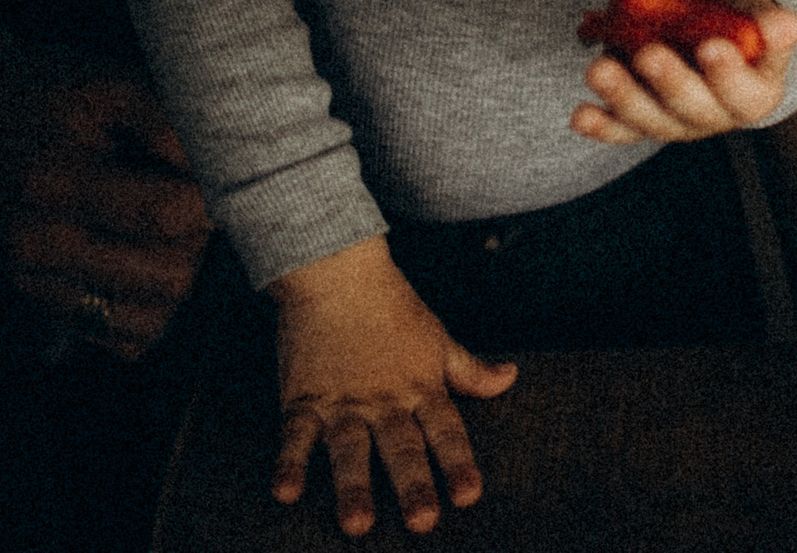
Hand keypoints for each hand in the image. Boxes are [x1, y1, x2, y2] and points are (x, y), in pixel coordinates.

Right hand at [0, 50, 213, 359]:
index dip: (212, 198)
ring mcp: (32, 282)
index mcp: (54, 182)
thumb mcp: (112, 83)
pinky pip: (121, 341)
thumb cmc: (52, 92)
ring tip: (170, 234)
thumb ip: (169, 125)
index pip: (165, 216)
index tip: (216, 176)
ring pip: (150, 321)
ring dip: (179, 281)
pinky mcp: (38, 304)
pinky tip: (148, 264)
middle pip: (166, 277)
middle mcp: (37, 243)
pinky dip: (150, 312)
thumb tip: (222, 172)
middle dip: (200, 242)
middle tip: (193, 203)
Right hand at [269, 238, 516, 535]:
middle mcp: (384, 400)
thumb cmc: (392, 308)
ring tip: (358, 524)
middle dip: (413, 485)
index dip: (458, 463)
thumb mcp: (438, 339)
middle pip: (401, 447)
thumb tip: (510, 378)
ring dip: (353, 486)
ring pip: (349, 449)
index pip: (446, 431)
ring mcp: (342, 402)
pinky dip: (289, 462)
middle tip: (423, 522)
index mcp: (421, 388)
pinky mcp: (303, 399)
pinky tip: (286, 492)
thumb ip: (470, 370)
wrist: (338, 273)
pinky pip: (294, 435)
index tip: (469, 495)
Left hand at [569, 0, 796, 143]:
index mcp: (755, 97)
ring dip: (623, 97)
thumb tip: (785, 24)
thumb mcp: (765, 19)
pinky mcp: (647, 121)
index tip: (712, 47)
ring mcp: (678, 124)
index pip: (744, 93)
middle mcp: (716, 119)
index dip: (727, 74)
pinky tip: (581, 116)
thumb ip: (774, 25)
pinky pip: (624, 129)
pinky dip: (602, 125)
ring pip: (652, 120)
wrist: (722, 38)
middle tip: (649, 54)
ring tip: (599, 70)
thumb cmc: (744, 26)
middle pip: (692, 109)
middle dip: (668, 81)